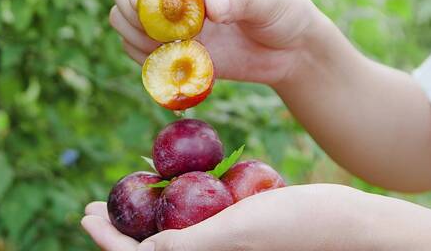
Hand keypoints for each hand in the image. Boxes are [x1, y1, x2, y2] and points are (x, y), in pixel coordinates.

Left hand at [81, 184, 430, 249]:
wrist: (346, 219)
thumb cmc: (298, 224)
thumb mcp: (238, 231)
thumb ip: (188, 244)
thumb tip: (139, 250)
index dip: (108, 240)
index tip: (84, 215)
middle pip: (150, 247)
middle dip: (119, 229)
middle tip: (92, 207)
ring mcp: (222, 243)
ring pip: (169, 231)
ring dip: (143, 214)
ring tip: (125, 193)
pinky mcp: (236, 226)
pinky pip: (195, 218)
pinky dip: (175, 203)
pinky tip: (168, 185)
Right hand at [109, 0, 321, 84]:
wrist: (289, 52)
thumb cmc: (283, 12)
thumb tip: (210, 5)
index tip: (143, 3)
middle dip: (132, 13)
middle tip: (161, 34)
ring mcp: (172, 23)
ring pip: (124, 23)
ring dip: (137, 39)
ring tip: (173, 49)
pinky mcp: (174, 51)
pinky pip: (139, 54)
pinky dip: (147, 61)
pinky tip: (175, 63)